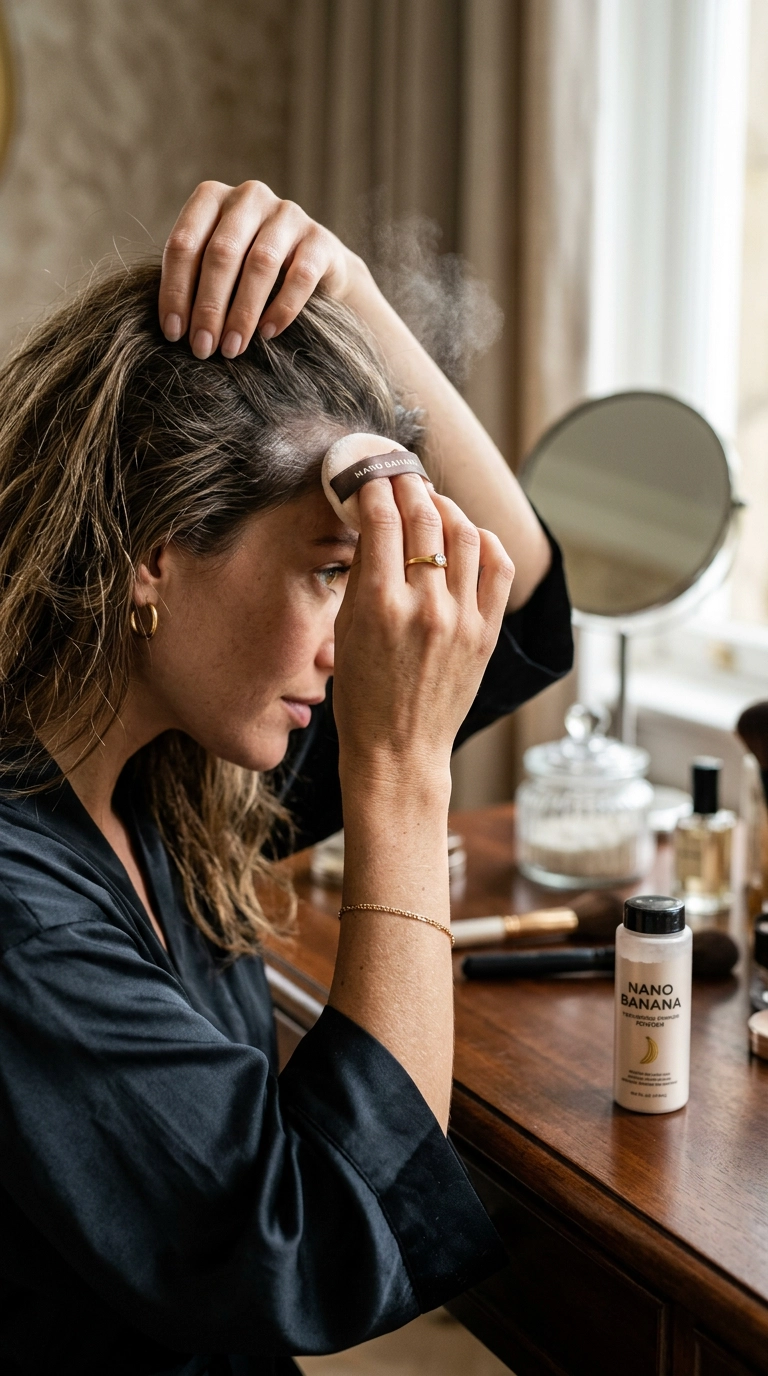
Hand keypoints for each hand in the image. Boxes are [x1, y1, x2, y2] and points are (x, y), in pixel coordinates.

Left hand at [159, 180, 361, 358]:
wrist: (316, 270)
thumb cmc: (249, 273)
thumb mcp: (216, 268)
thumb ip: (193, 280)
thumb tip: (173, 329)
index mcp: (211, 197)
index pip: (184, 243)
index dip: (175, 291)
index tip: (173, 334)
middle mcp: (249, 197)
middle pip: (221, 253)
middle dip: (208, 307)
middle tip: (203, 348)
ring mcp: (287, 213)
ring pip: (260, 264)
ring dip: (242, 313)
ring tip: (232, 348)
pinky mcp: (320, 239)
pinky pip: (300, 276)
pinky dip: (281, 309)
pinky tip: (267, 334)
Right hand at [332, 474, 514, 793]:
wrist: (398, 750)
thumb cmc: (362, 696)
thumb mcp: (346, 630)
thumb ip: (362, 574)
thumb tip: (374, 522)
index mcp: (379, 606)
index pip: (384, 520)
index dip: (378, 487)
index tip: (372, 475)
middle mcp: (425, 607)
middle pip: (426, 518)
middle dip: (411, 486)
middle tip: (401, 476)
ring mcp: (461, 620)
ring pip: (465, 535)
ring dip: (448, 507)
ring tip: (433, 501)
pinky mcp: (486, 633)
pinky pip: (498, 568)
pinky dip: (485, 540)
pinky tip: (469, 534)